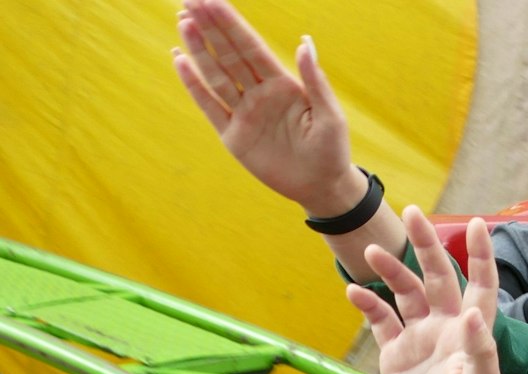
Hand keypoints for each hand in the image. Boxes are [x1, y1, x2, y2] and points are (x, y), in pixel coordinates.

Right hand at [173, 0, 362, 215]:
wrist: (322, 187)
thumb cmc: (332, 150)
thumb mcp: (330, 116)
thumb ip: (315, 81)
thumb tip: (305, 42)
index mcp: (283, 84)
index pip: (252, 47)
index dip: (231, 24)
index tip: (211, 0)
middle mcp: (260, 93)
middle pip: (229, 54)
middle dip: (209, 27)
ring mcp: (244, 113)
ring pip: (216, 75)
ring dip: (199, 49)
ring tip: (183, 21)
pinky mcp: (233, 136)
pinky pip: (209, 105)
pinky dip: (194, 84)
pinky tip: (179, 60)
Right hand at [348, 207, 503, 373]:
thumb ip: (478, 352)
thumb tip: (474, 314)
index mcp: (474, 332)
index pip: (480, 285)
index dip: (480, 256)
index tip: (479, 223)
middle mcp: (447, 328)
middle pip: (436, 277)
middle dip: (426, 245)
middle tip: (412, 212)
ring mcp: (420, 339)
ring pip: (404, 293)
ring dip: (391, 271)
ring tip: (372, 252)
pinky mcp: (395, 354)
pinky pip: (381, 320)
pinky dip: (368, 304)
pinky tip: (353, 290)